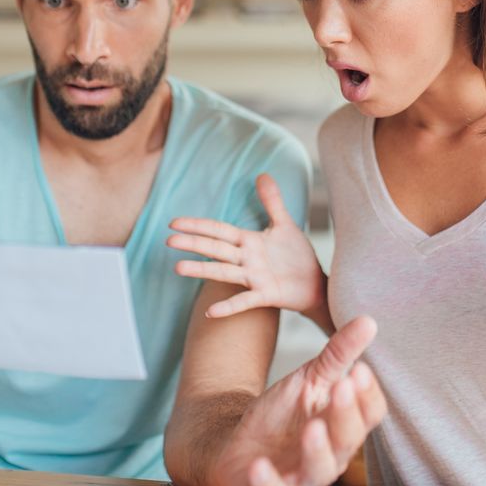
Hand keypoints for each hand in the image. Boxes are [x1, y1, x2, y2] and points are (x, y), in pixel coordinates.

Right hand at [168, 174, 323, 318]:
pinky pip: (244, 301)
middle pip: (216, 248)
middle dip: (193, 243)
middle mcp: (247, 259)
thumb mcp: (285, 224)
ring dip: (202, 270)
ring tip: (179, 268)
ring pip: (224, 272)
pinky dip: (228, 307)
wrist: (316, 284)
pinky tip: (211, 311)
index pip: (218, 230)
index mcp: (249, 241)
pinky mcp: (266, 295)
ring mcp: (254, 278)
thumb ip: (272, 201)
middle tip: (168, 241)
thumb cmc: (297, 256)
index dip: (198, 225)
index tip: (174, 223)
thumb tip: (262, 174)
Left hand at [211, 316, 385, 485]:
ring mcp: (300, 478)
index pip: (368, 414)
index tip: (360, 370)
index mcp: (343, 427)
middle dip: (345, 415)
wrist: (236, 447)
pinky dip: (267, 482)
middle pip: (348, 439)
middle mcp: (329, 456)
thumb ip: (338, 355)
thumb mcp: (308, 380)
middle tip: (341, 388)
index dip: (367, 396)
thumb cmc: (280, 416)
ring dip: (317, 449)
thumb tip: (368, 321)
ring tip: (312, 428)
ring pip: (318, 470)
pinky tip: (259, 466)